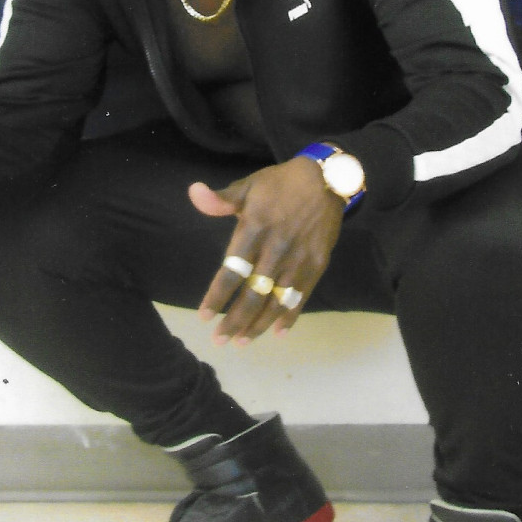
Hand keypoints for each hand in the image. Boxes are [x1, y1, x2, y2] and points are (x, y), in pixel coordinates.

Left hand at [189, 157, 343, 344]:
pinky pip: (301, 296)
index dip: (217, 296)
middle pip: (253, 293)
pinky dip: (289, 316)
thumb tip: (194, 192)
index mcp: (255, 229)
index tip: (203, 316)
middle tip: (219, 340)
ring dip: (259, 324)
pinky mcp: (317, 264)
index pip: (232, 270)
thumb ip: (221, 199)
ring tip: (242, 342)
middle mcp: (276, 249)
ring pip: (276, 300)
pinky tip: (277, 333)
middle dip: (235, 320)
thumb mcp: (248, 186)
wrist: (327, 179)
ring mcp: (299, 259)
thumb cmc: (279, 184)